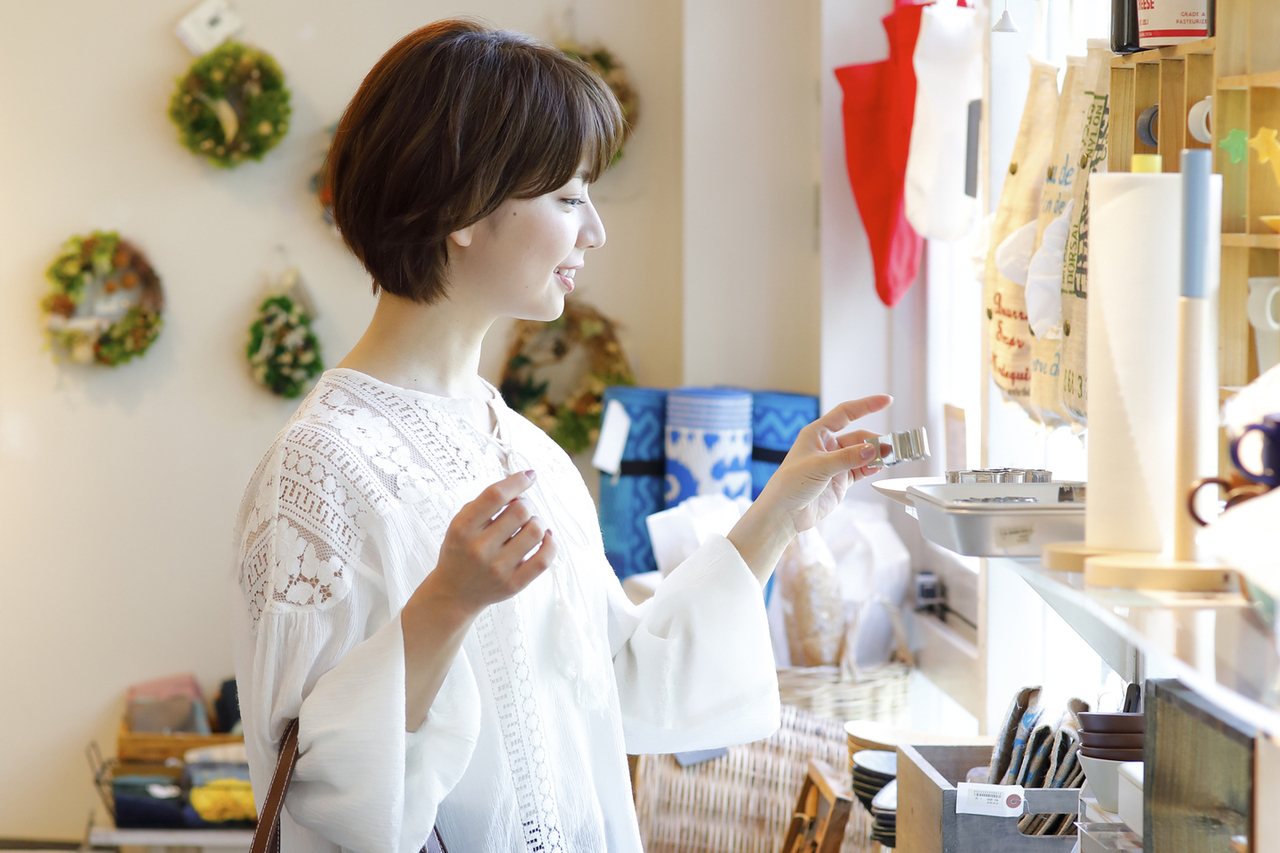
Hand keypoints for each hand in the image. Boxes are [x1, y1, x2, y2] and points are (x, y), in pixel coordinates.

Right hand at [413, 470, 557, 621]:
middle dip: (526, 504)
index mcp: (463, 528)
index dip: (517, 481)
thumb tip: (521, 485)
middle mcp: (479, 548)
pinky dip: (550, 543)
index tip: (529, 475)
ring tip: (529, 526)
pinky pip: (544, 559)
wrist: (453, 593)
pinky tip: (545, 538)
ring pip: (536, 531)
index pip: (495, 495)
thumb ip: (486, 503)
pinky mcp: (514, 584)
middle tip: (521, 510)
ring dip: (537, 522)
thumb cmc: (461, 551)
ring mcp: (498, 568)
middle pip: (520, 510)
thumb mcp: (460, 523)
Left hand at [727, 395, 891, 583]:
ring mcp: (835, 463)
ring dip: (876, 455)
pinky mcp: (840, 479)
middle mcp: (827, 446)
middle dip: (874, 440)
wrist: (784, 513)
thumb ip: (847, 458)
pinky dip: (871, 467)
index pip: (845, 413)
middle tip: (889, 448)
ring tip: (888, 458)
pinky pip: (862, 469)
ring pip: (862, 453)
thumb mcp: (819, 467)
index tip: (886, 400)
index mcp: (817, 434)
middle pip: (858, 436)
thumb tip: (872, 449)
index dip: (866, 405)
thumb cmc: (790, 484)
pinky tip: (878, 468)